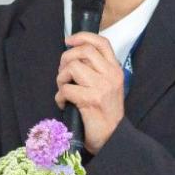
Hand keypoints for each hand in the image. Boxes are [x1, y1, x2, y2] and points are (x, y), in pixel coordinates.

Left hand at [56, 32, 125, 153]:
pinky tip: (65, 104)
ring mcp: (102, 87)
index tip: (69, 41)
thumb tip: (73, 56)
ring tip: (64, 90)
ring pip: (72, 67)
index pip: (101, 43)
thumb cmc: (105, 113)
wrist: (113, 137)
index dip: (83, 37)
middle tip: (64, 73)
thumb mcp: (108, 86)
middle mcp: (111, 75)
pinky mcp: (91, 100)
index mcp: (115, 70)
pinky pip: (66, 89)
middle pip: (83, 51)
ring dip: (61, 78)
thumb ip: (96, 70)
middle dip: (66, 59)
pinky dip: (60, 97)